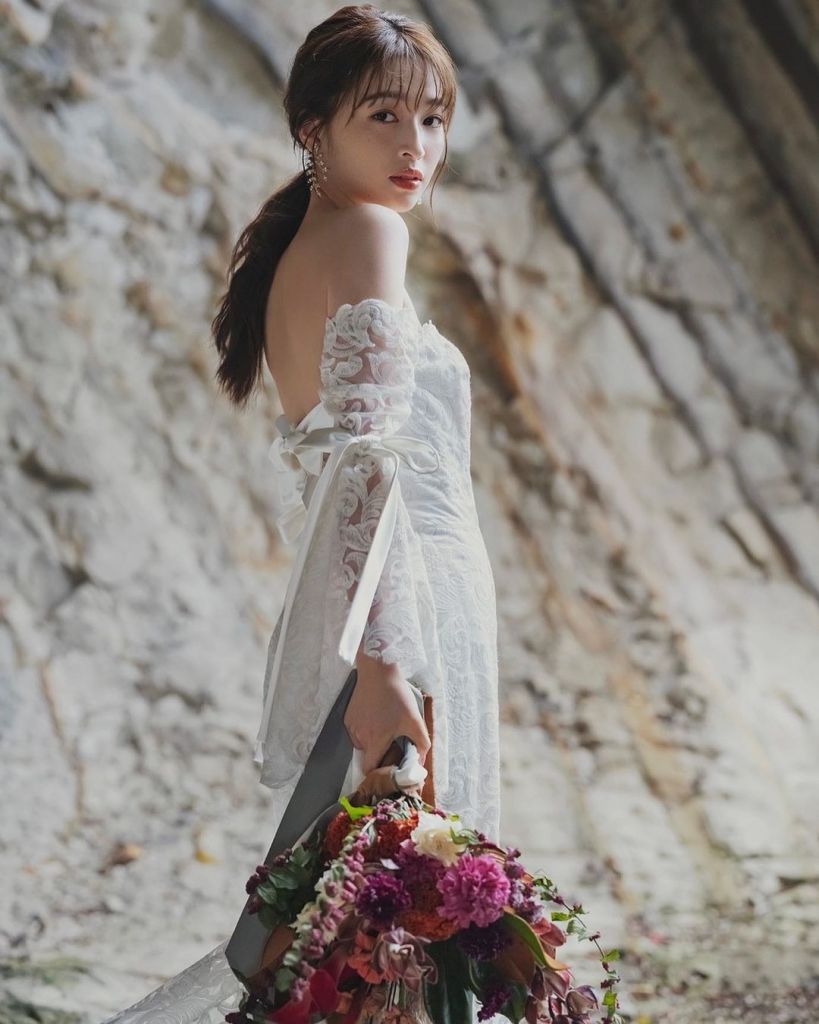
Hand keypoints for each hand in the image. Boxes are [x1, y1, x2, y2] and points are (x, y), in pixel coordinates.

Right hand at [343, 651, 430, 774]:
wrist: (378, 671)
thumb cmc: (396, 696)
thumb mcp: (414, 720)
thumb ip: (421, 744)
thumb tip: (420, 762)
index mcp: (375, 740)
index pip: (369, 769)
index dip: (378, 772)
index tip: (389, 765)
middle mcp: (359, 737)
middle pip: (368, 756)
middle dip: (379, 753)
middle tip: (392, 741)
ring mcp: (351, 727)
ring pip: (362, 744)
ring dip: (372, 740)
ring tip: (384, 725)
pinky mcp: (347, 718)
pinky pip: (356, 732)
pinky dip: (365, 729)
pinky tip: (375, 716)